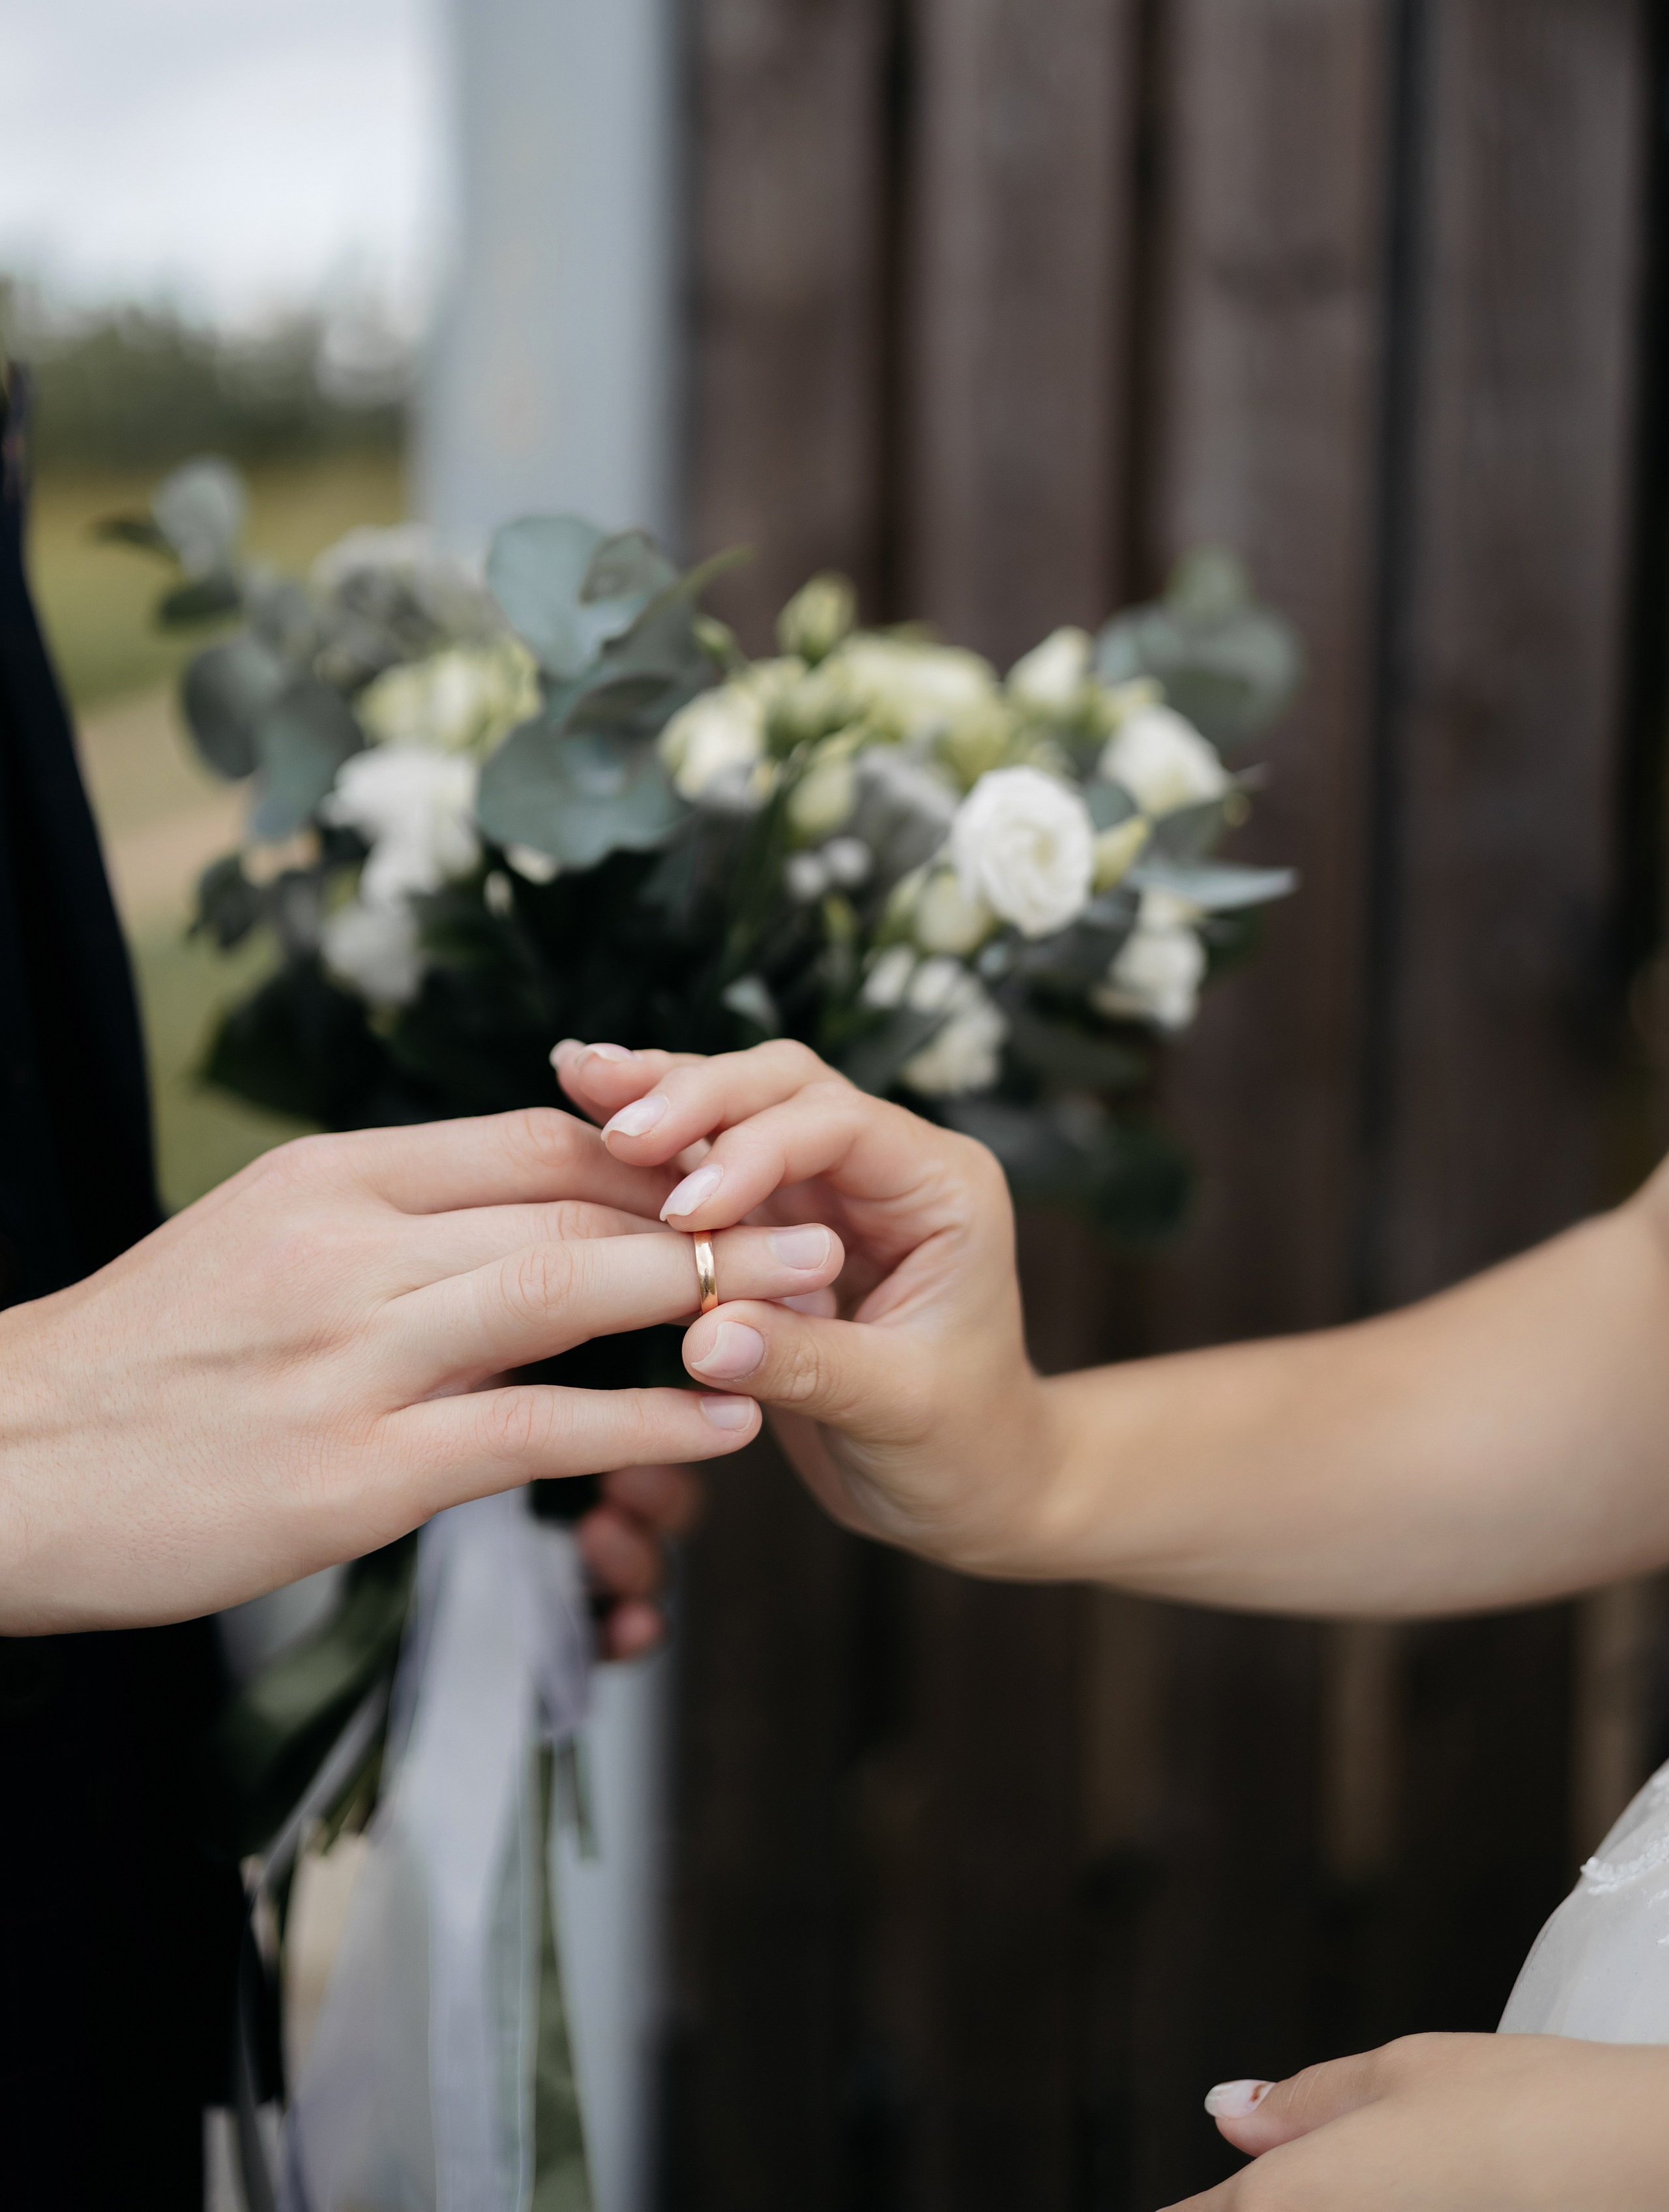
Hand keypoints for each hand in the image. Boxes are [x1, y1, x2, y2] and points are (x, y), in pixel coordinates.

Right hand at [1, 1107, 842, 1632]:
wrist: (6, 1463)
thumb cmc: (141, 1358)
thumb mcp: (259, 1241)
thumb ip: (386, 1218)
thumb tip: (509, 1199)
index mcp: (332, 1179)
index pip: (532, 1139)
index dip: (657, 1151)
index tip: (744, 1168)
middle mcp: (352, 1247)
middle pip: (572, 1199)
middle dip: (713, 1207)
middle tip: (820, 1219)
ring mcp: (355, 1358)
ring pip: (570, 1291)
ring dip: (709, 1291)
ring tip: (810, 1298)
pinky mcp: (357, 1474)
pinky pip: (536, 1428)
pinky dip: (646, 1419)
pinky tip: (728, 1422)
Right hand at [554, 1038, 1052, 1573]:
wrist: (975, 1485)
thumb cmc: (963, 1447)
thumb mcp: (898, 1410)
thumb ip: (806, 1365)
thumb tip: (703, 1339)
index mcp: (942, 1190)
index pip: (840, 1127)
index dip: (755, 1152)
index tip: (685, 1208)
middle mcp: (887, 1167)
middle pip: (784, 1088)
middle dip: (699, 1097)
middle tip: (620, 1130)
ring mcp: (829, 1187)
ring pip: (740, 1107)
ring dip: (663, 1096)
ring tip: (581, 1078)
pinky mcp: (779, 1219)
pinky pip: (711, 1163)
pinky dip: (655, 1142)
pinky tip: (591, 1112)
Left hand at [1174, 2033, 1668, 2207]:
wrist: (1643, 2175)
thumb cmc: (1527, 2113)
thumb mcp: (1404, 2075)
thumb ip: (1307, 2103)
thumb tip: (1229, 2107)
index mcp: (1289, 2200)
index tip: (1198, 2203)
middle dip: (1260, 2209)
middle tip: (1345, 2170)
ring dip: (1329, 2207)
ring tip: (1390, 2181)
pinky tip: (1417, 2198)